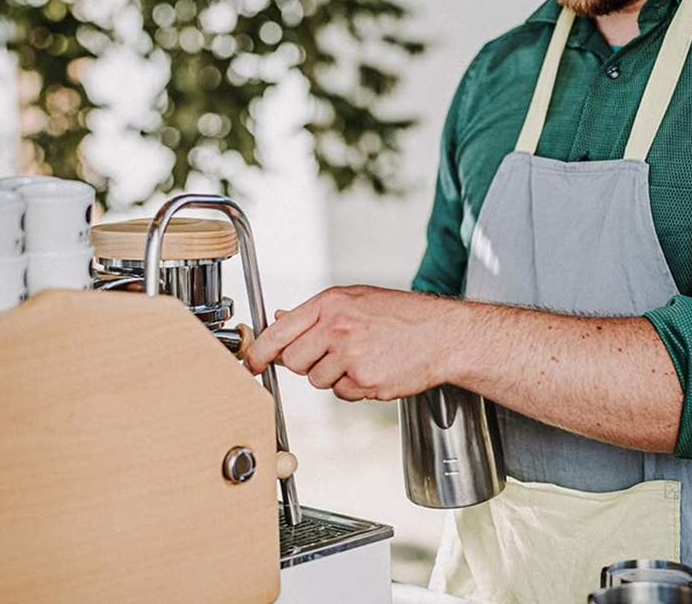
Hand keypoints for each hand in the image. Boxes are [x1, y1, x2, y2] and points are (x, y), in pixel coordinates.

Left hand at [242, 285, 455, 401]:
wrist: (442, 334)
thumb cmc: (402, 315)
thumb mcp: (356, 299)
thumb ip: (316, 312)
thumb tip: (279, 319)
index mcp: (331, 303)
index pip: (280, 331)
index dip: (258, 352)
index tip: (249, 365)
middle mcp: (337, 327)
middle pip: (295, 361)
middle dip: (308, 364)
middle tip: (334, 354)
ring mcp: (350, 355)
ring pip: (318, 380)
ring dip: (335, 376)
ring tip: (363, 358)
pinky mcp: (364, 381)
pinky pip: (342, 393)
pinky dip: (355, 387)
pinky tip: (375, 369)